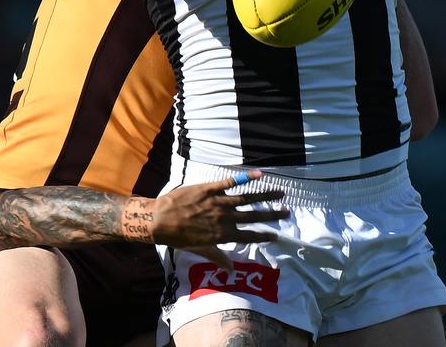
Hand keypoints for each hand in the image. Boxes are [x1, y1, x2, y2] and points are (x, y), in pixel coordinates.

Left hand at [151, 171, 286, 267]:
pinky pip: (230, 182)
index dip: (263, 235)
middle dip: (272, 214)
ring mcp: (218, 202)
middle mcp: (224, 218)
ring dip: (265, 195)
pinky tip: (260, 174)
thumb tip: (231, 270)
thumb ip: (217, 257)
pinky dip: (246, 178)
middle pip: (253, 216)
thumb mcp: (199, 250)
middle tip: (287, 212)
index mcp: (223, 235)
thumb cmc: (178, 237)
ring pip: (247, 197)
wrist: (158, 220)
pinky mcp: (210, 188)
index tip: (276, 235)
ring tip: (280, 192)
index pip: (249, 236)